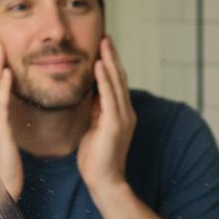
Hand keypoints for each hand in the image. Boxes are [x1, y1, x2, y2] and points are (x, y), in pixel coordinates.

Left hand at [78, 36, 136, 195]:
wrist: (104, 182)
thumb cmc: (96, 160)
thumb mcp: (95, 129)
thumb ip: (96, 111)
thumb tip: (92, 94)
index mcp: (121, 114)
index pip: (116, 83)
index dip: (111, 63)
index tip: (103, 46)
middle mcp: (126, 113)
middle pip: (119, 78)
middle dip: (112, 56)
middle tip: (105, 36)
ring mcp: (122, 118)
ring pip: (116, 83)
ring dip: (110, 61)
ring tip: (103, 43)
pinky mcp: (115, 124)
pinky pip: (109, 96)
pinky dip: (104, 79)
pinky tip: (99, 65)